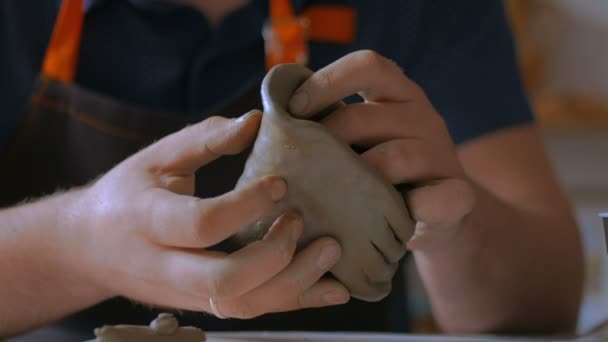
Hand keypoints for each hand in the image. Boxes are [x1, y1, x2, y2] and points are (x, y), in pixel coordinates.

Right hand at [57, 111, 348, 318]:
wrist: (90, 248)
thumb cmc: (126, 195)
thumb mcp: (155, 158)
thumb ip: (204, 139)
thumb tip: (257, 120)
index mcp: (148, 220)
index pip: (201, 224)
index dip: (246, 206)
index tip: (280, 183)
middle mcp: (166, 267)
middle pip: (225, 280)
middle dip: (275, 254)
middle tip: (301, 219)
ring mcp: (186, 293)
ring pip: (243, 305)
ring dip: (294, 284)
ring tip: (330, 251)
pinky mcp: (205, 305)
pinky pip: (253, 311)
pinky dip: (297, 301)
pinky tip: (333, 289)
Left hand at [289, 50, 474, 250]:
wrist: (437, 215)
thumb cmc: (379, 174)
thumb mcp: (359, 141)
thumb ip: (330, 126)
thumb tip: (269, 119)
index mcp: (398, 95)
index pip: (367, 65)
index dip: (326, 82)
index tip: (293, 109)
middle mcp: (423, 116)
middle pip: (368, 116)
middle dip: (327, 142)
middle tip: (303, 169)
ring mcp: (442, 155)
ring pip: (395, 157)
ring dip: (358, 180)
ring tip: (335, 200)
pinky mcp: (457, 195)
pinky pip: (439, 199)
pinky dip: (415, 208)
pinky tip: (394, 216)